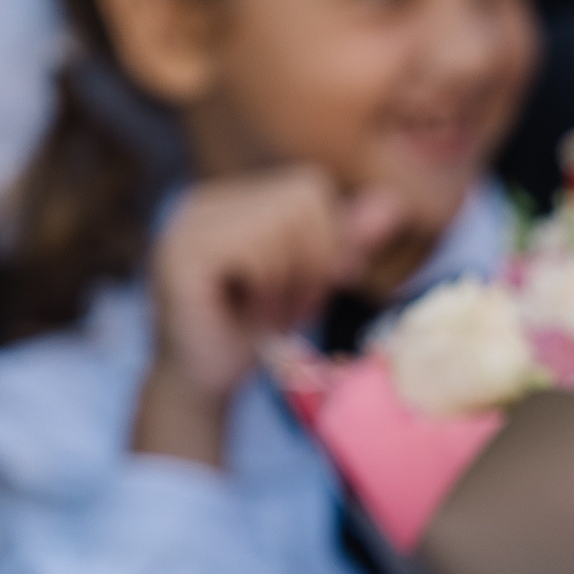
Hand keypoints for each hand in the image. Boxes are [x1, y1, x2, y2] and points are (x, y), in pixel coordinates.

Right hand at [134, 168, 405, 465]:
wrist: (206, 386)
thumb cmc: (256, 333)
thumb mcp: (314, 282)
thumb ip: (346, 242)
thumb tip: (393, 202)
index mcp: (230, 198)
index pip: (309, 187)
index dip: (329, 240)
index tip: (314, 287)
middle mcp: (202, 201)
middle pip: (301, 199)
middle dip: (315, 260)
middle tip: (291, 304)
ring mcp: (186, 225)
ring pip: (282, 222)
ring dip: (292, 280)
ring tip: (269, 310)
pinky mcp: (180, 256)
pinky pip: (255, 251)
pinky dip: (269, 289)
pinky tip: (249, 313)